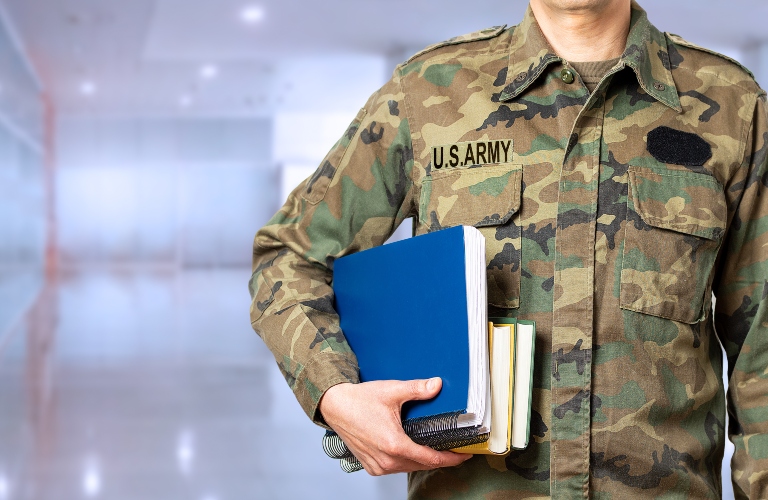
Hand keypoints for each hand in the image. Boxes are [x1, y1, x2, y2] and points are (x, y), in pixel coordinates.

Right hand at [318, 378, 471, 475]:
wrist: (334, 406)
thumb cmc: (359, 400)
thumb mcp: (392, 391)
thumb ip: (417, 389)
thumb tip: (437, 385)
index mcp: (394, 445)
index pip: (432, 459)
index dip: (452, 458)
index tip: (465, 454)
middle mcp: (386, 460)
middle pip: (422, 465)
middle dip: (440, 458)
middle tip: (455, 449)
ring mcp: (378, 465)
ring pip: (409, 468)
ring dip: (423, 460)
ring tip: (437, 449)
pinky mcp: (371, 466)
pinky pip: (396, 468)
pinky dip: (407, 461)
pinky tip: (413, 450)